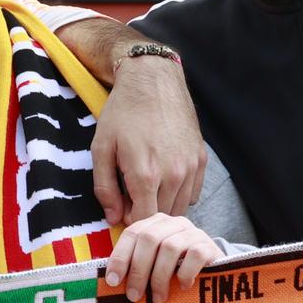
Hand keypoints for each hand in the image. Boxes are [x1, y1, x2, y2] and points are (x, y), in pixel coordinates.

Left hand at [92, 55, 204, 224]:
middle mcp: (173, 175)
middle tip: (132, 195)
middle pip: (162, 217)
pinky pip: (193, 193)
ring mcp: (190, 167)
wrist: (153, 81)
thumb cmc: (123, 113)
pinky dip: (179, 193)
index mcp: (146, 175)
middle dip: (146, 213)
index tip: (122, 208)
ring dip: (163, 205)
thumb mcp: (101, 148)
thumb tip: (113, 218)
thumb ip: (105, 188)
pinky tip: (165, 178)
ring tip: (148, 187)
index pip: (143, 221)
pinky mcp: (201, 159)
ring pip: (180, 208)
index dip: (130, 220)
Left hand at [103, 213, 224, 302]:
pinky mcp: (209, 245)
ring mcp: (193, 232)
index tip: (113, 281)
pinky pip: (193, 256)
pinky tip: (182, 287)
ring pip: (169, 247)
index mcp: (155, 224)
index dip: (120, 257)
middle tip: (134, 296)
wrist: (214, 271)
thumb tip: (111, 281)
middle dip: (138, 270)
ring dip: (159, 277)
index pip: (132, 233)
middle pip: (149, 239)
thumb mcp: (153, 265)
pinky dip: (184, 274)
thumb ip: (135, 265)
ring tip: (157, 298)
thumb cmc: (176, 271)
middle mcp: (173, 223)